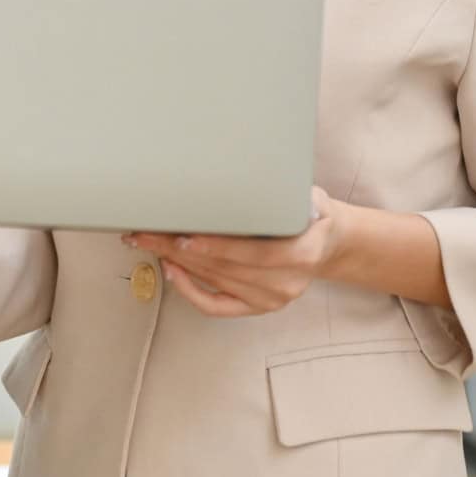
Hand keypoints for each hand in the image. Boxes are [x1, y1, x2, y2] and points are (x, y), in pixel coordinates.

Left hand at [125, 186, 342, 318]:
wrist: (328, 243)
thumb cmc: (310, 213)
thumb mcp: (307, 195)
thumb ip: (281, 191)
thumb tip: (243, 168)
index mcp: (303, 253)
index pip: (254, 253)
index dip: (216, 247)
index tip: (184, 235)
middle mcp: (287, 282)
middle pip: (224, 268)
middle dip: (180, 248)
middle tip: (147, 231)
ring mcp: (271, 298)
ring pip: (215, 282)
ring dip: (178, 261)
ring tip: (151, 242)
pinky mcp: (257, 307)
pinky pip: (217, 306)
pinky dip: (189, 289)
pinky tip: (171, 270)